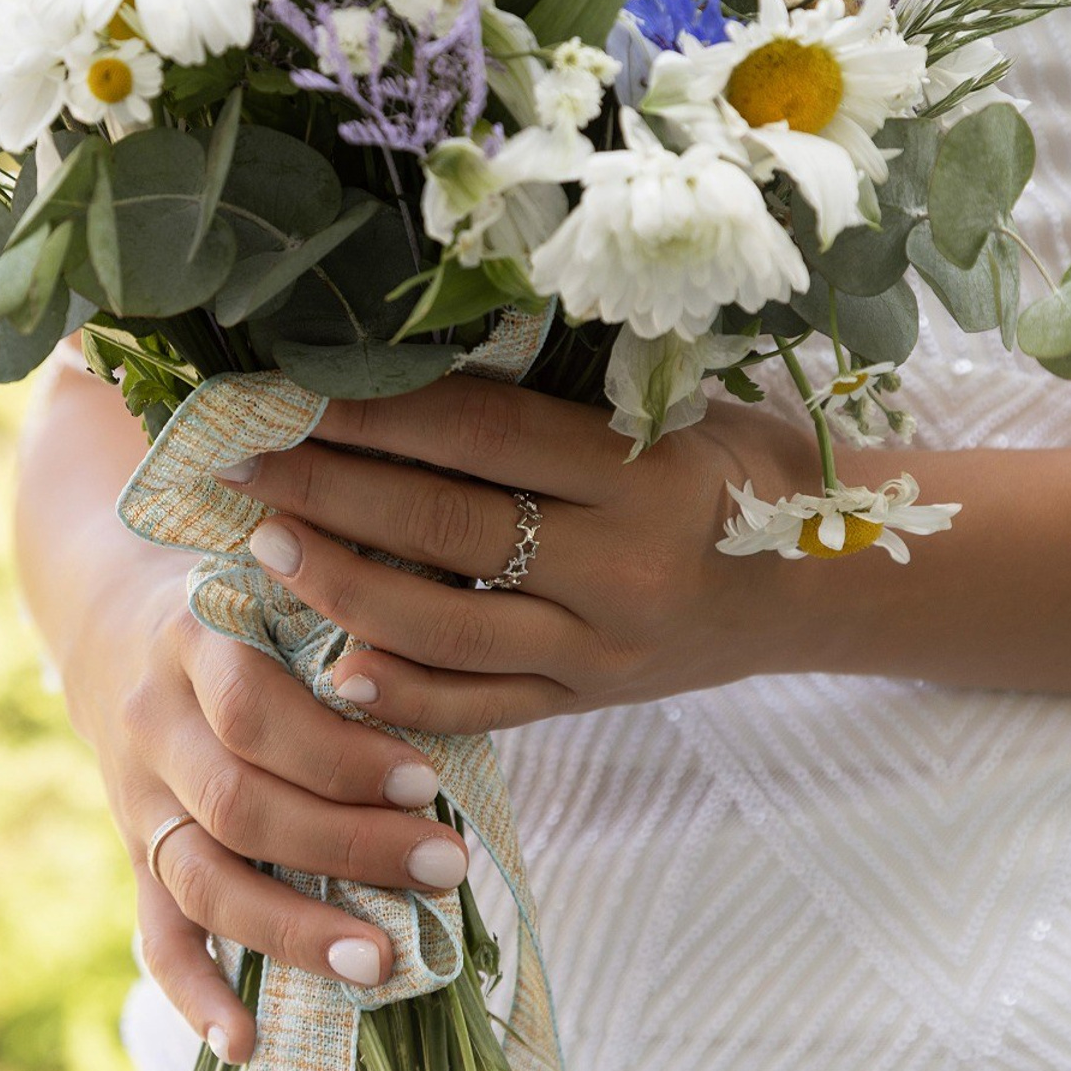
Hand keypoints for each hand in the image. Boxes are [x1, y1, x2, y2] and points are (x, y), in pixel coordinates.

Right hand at [63, 574, 471, 1062]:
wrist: (114, 624)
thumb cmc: (242, 599)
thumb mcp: (282, 575)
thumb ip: (353, 603)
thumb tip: (460, 639)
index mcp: (191, 640)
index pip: (253, 709)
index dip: (337, 754)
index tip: (425, 782)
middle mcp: (153, 721)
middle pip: (237, 804)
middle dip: (348, 845)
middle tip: (447, 866)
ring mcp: (137, 796)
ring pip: (202, 878)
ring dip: (293, 930)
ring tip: (382, 963)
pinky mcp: (135, 854)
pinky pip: (156, 933)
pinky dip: (196, 992)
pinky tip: (245, 1042)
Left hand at [216, 375, 813, 732]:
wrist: (831, 581)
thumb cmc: (735, 465)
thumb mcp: (671, 409)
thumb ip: (558, 404)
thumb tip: (403, 363)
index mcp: (646, 469)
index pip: (480, 432)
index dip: (375, 410)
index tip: (288, 387)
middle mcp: (624, 564)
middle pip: (445, 523)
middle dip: (328, 488)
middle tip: (240, 459)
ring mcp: (603, 647)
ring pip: (445, 625)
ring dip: (340, 583)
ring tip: (265, 541)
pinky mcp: (587, 702)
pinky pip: (478, 707)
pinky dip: (401, 692)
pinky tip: (331, 665)